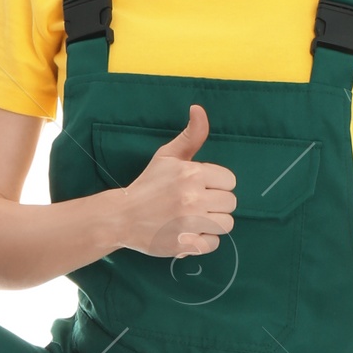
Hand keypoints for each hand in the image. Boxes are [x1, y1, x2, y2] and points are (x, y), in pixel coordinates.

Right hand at [115, 104, 235, 257]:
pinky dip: (204, 241)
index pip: (229, 181)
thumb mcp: (167, 156)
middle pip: (230, 203)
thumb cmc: (148, 185)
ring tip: (195, 220)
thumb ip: (190, 136)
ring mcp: (189, 222)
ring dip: (213, 224)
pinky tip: (190, 233)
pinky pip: (213, 243)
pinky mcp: (185, 244)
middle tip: (196, 206)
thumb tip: (198, 108)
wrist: (122, 217)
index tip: (201, 188)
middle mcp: (192, 197)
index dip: (217, 185)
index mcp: (191, 173)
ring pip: (226, 224)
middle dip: (216, 205)